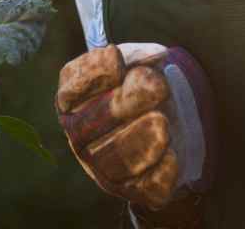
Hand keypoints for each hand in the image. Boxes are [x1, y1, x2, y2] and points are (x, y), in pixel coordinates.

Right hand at [55, 43, 215, 217]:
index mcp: (73, 101)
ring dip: (141, 140)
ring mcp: (102, 165)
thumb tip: (146, 56)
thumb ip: (138, 57)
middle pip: (91, 124)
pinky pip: (144, 184)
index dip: (92, 74)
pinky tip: (171, 154)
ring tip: (163, 124)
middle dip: (125, 103)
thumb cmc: (146, 85)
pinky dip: (160, 169)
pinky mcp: (131, 188)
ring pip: (115, 160)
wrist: (175, 122)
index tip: (117, 58)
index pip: (70, 89)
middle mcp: (80, 134)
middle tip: (157, 86)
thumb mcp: (140, 62)